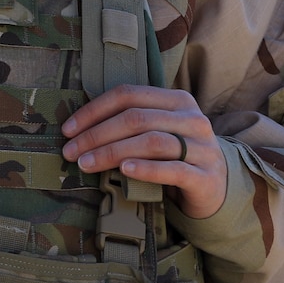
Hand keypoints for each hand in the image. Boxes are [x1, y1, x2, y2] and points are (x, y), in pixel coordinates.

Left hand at [61, 84, 227, 219]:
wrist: (215, 187)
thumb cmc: (175, 155)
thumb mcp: (157, 131)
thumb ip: (130, 122)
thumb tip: (77, 128)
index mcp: (176, 100)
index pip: (128, 95)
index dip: (94, 110)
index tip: (68, 129)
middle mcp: (192, 118)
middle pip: (136, 119)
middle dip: (96, 134)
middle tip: (71, 152)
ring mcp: (202, 147)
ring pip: (151, 142)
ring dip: (112, 152)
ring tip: (87, 163)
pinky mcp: (206, 176)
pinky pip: (173, 169)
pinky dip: (146, 169)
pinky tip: (124, 170)